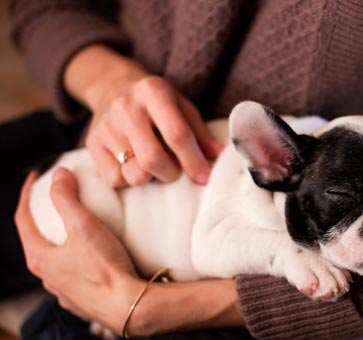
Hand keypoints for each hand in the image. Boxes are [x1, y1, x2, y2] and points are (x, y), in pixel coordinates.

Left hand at [14, 169, 142, 332]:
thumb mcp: (83, 225)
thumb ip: (66, 198)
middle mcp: (47, 278)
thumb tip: (58, 175)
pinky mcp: (83, 302)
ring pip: (56, 261)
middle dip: (43, 219)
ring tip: (76, 230)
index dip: (27, 194)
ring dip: (61, 243)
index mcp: (40, 258)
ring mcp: (64, 292)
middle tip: (56, 202)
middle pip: (37, 241)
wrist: (129, 306)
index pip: (23, 219)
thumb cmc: (104, 268)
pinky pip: (74, 276)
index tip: (36, 177)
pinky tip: (92, 259)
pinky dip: (77, 261)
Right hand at [65, 45, 222, 187]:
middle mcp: (126, 107)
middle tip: (176, 171)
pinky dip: (130, 179)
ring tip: (155, 165)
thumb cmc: (156, 103)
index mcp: (154, 92)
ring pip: (134, 173)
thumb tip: (219, 155)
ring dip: (151, 178)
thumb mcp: (182, 106)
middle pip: (153, 159)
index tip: (204, 177)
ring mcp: (106, 126)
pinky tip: (134, 165)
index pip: (176, 134)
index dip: (193, 161)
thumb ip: (200, 132)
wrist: (112, 87)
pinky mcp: (92, 144)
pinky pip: (115, 179)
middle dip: (171, 173)